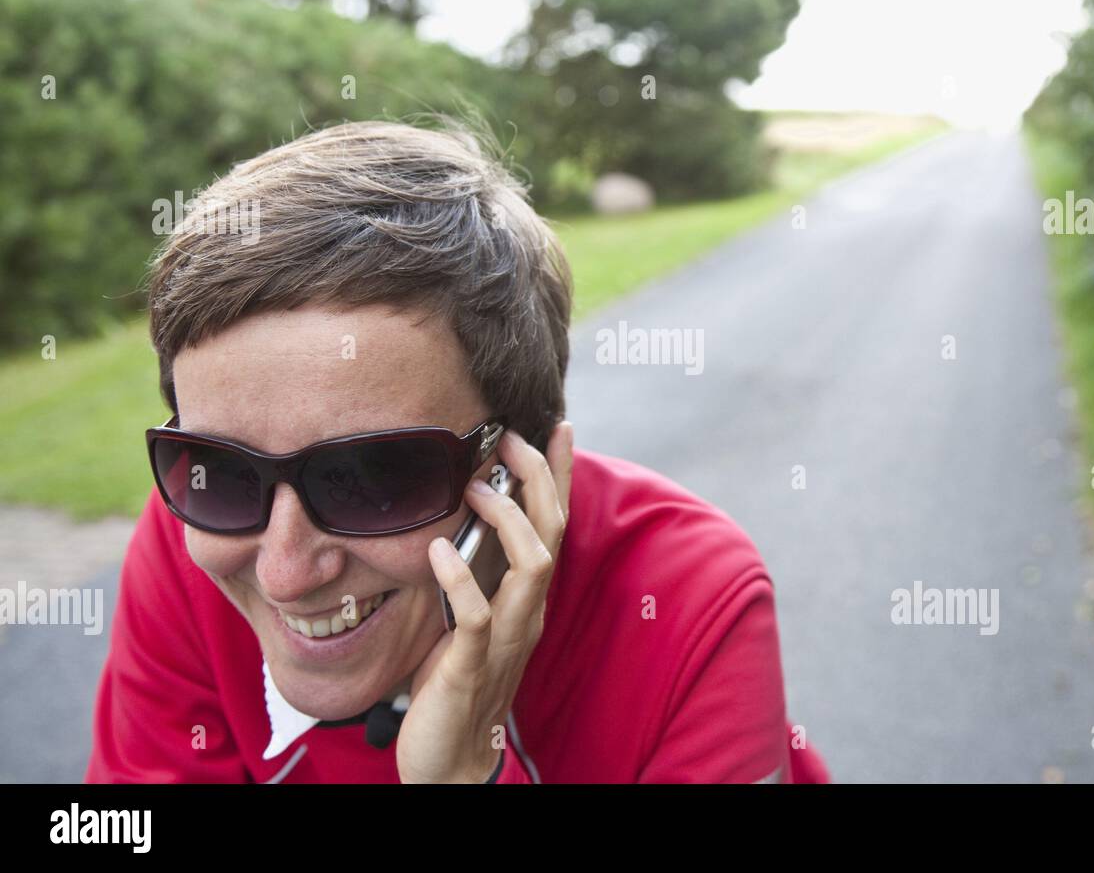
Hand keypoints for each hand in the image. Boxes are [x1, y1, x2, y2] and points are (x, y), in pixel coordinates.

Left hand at [395, 420, 573, 782]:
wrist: (450, 761)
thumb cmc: (453, 685)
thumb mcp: (468, 617)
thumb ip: (475, 573)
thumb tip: (460, 521)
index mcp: (526, 598)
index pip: (553, 525)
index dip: (559, 476)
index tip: (559, 428)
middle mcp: (526, 612)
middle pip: (552, 532)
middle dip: (539, 480)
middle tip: (512, 440)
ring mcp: (505, 638)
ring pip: (533, 566)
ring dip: (510, 520)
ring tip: (477, 489)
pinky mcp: (473, 666)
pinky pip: (478, 617)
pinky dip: (462, 579)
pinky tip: (438, 551)